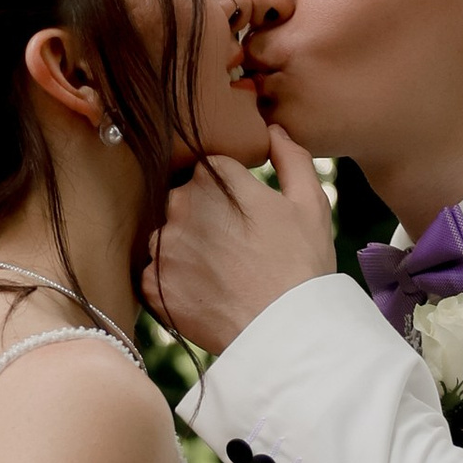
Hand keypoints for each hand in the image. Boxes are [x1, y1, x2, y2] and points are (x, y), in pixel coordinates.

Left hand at [146, 131, 337, 353]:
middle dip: (205, 217)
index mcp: (214, 177)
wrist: (284, 332)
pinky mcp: (152, 283)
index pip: (209, 169)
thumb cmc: (302, 264)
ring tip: (222, 274)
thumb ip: (290, 157)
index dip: (229, 191)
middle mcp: (179, 204)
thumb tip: (272, 130)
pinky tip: (206, 292)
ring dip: (187, 249)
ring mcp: (162, 245)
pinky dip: (175, 281)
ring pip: (167, 236)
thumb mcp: (310, 202)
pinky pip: (156, 273)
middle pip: (184, 200)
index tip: (245, 214)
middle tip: (236, 247)